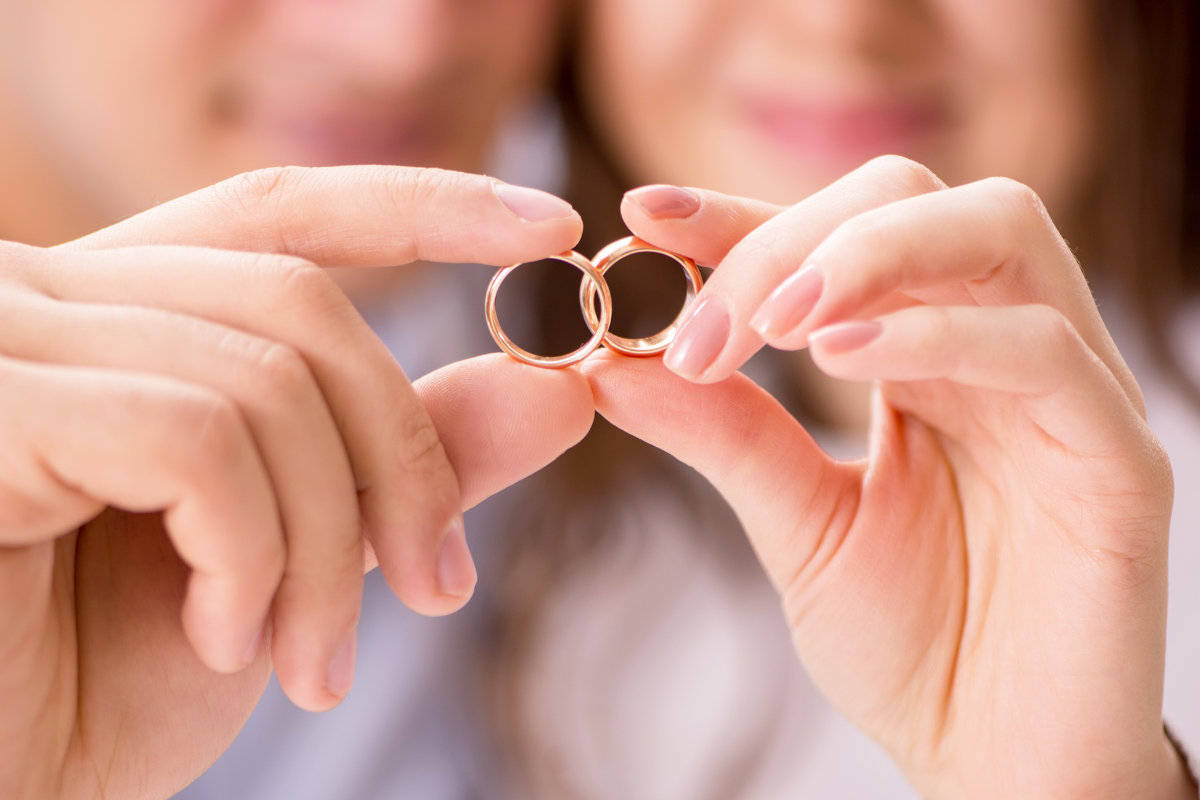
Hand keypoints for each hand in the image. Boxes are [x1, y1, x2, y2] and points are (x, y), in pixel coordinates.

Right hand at [0, 167, 594, 799]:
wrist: (0, 784)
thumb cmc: (106, 675)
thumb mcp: (296, 551)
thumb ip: (410, 458)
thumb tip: (559, 390)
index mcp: (120, 313)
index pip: (282, 217)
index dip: (421, 207)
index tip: (551, 229)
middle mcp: (48, 295)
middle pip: (298, 307)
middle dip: (401, 457)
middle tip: (434, 588)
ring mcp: (7, 341)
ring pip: (263, 381)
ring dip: (326, 545)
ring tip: (310, 662)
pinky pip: (197, 437)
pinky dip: (253, 554)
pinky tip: (222, 637)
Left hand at [583, 157, 1192, 798]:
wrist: (999, 767)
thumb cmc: (914, 646)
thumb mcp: (797, 525)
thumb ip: (724, 436)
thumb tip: (611, 363)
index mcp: (923, 357)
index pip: (835, 241)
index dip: (740, 215)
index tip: (645, 215)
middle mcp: (996, 349)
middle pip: (913, 203)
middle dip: (793, 239)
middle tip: (709, 321)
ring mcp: (1065, 392)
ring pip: (997, 232)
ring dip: (864, 259)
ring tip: (772, 325)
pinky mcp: (1115, 457)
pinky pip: (1042, 352)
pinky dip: (937, 335)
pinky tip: (842, 362)